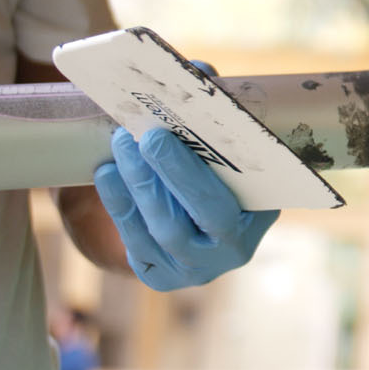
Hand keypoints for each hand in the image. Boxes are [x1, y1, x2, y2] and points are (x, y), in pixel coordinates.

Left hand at [94, 126, 279, 290]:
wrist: (205, 200)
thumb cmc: (225, 162)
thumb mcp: (233, 149)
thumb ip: (216, 131)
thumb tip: (185, 93)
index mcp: (260, 219)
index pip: (218, 206)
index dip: (184, 174)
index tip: (156, 137)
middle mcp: (232, 252)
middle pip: (180, 227)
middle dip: (150, 182)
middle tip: (130, 140)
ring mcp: (196, 269)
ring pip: (155, 235)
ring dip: (131, 189)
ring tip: (118, 147)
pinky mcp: (163, 276)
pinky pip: (136, 244)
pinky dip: (120, 206)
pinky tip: (108, 173)